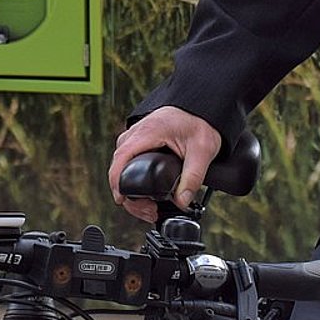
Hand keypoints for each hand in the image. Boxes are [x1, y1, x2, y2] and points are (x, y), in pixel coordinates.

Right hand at [107, 107, 220, 223]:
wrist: (201, 107)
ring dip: (130, 190)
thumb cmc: (200, 122)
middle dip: (129, 195)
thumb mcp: (202, 150)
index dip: (117, 183)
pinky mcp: (138, 142)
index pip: (121, 159)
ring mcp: (135, 137)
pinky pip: (127, 162)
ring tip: (149, 207)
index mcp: (147, 133)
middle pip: (118, 167)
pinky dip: (132, 180)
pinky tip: (145, 194)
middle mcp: (136, 134)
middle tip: (149, 211)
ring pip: (121, 166)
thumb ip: (193, 177)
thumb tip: (181, 202)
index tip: (121, 200)